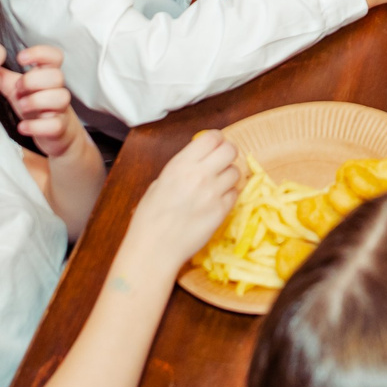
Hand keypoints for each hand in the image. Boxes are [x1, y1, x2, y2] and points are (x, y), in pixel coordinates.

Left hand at [0, 45, 79, 157]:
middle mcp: (57, 89)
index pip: (54, 56)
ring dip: (37, 101)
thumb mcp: (17, 89)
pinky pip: (55, 124)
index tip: (20, 58)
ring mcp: (60, 108)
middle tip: (18, 88)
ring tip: (21, 106)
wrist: (52, 133)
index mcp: (47, 75)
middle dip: (34, 80)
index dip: (40, 53)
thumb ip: (4, 77)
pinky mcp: (59, 127)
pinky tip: (22, 127)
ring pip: (61, 97)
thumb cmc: (34, 106)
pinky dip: (36, 126)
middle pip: (57, 76)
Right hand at [123, 129, 242, 263]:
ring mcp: (213, 193)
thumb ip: (182, 169)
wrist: (155, 248)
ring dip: (229, 176)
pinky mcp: (222, 212)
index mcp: (181, 165)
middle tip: (222, 162)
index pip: (212, 137)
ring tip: (217, 185)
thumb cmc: (149, 218)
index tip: (215, 145)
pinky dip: (229, 195)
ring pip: (236, 172)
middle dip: (228, 153)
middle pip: (230, 150)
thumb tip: (198, 161)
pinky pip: (235, 194)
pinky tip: (217, 201)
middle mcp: (200, 175)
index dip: (217, 139)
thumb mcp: (160, 183)